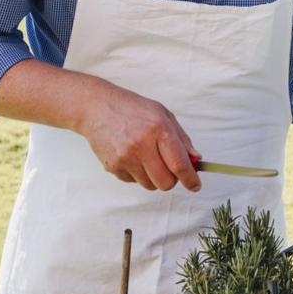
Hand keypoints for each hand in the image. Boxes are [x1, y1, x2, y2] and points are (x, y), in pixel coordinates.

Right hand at [75, 80, 201, 191]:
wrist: (96, 107)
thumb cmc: (132, 109)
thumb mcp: (163, 114)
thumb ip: (182, 139)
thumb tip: (196, 160)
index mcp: (158, 129)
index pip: (179, 164)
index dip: (190, 179)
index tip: (195, 186)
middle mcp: (141, 145)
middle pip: (165, 182)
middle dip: (171, 180)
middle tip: (169, 169)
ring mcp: (125, 157)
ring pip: (150, 185)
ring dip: (153, 177)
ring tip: (146, 157)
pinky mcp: (112, 166)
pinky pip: (133, 182)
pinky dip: (137, 174)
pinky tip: (132, 156)